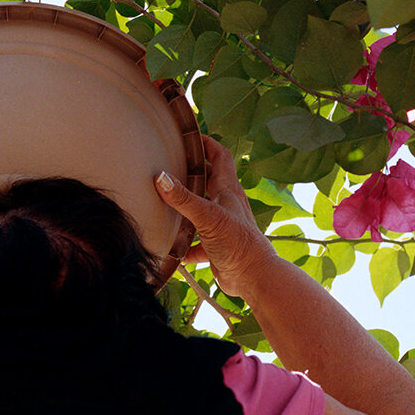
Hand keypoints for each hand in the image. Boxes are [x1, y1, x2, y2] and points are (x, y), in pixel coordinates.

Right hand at [155, 137, 275, 300]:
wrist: (254, 278)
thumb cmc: (239, 243)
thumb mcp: (208, 216)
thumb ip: (184, 199)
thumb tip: (160, 177)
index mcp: (228, 190)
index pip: (220, 157)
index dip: (207, 144)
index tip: (189, 136)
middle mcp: (226, 205)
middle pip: (208, 181)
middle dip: (191, 172)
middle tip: (171, 165)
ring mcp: (221, 226)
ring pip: (200, 211)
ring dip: (185, 207)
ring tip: (164, 202)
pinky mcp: (216, 247)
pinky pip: (196, 242)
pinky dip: (184, 244)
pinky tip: (172, 248)